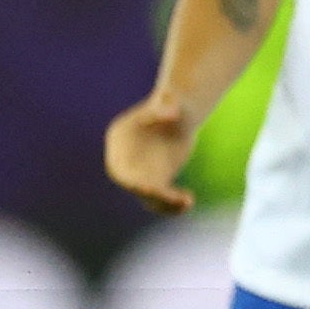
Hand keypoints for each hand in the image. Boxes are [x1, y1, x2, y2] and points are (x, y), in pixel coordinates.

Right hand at [105, 92, 195, 214]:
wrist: (181, 114)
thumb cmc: (175, 104)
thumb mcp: (173, 103)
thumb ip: (169, 106)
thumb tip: (173, 112)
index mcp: (120, 138)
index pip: (121, 166)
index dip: (133, 181)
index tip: (152, 189)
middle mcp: (124, 158)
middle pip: (133, 184)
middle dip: (150, 195)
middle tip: (173, 199)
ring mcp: (139, 170)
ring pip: (147, 195)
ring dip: (165, 203)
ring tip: (187, 201)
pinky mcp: (156, 178)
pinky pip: (159, 198)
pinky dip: (172, 204)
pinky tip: (189, 201)